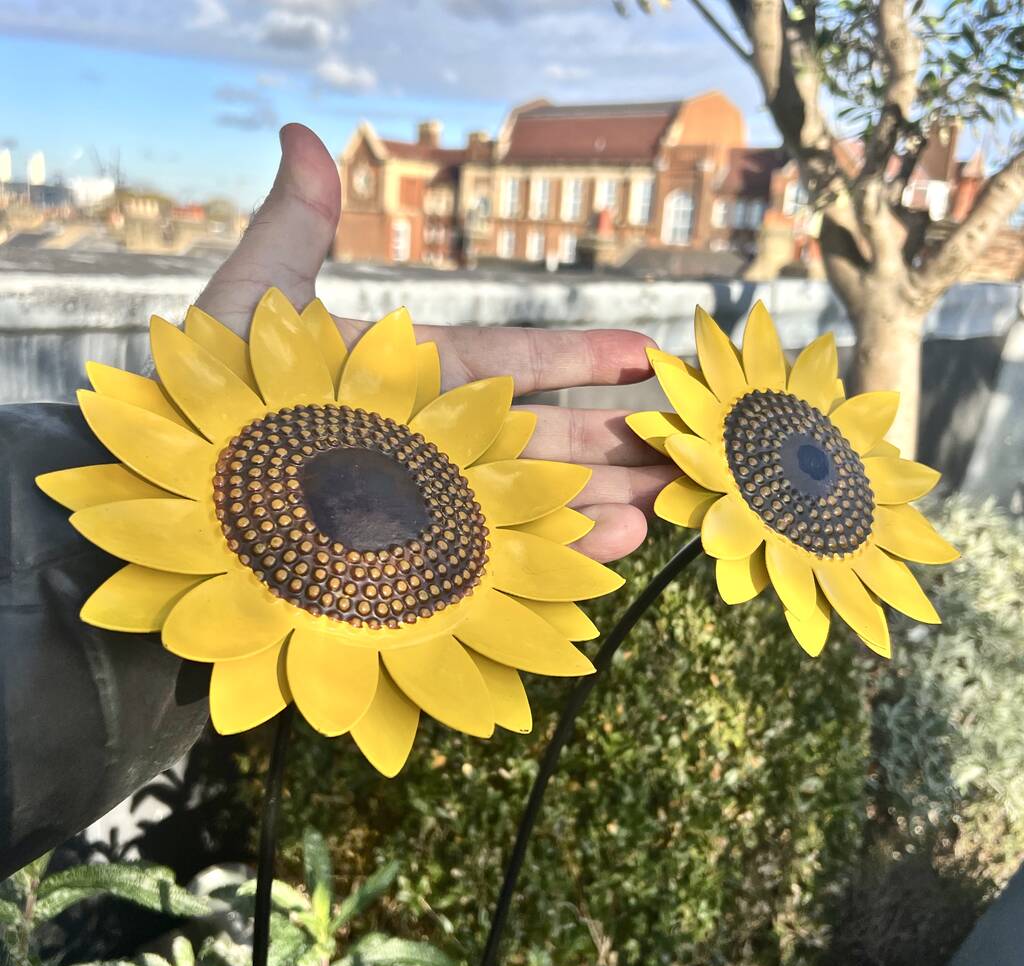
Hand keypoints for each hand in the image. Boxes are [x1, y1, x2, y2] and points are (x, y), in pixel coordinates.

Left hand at [196, 124, 673, 561]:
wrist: (172, 505)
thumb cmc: (204, 406)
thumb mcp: (251, 311)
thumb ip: (292, 234)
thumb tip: (305, 137)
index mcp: (412, 379)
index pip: (514, 362)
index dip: (580, 356)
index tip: (645, 354)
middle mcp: (433, 444)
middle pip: (543, 437)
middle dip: (614, 437)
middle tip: (681, 440)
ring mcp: (431, 507)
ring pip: (535, 498)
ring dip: (604, 496)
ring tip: (666, 494)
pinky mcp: (421, 564)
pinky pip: (503, 556)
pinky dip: (561, 549)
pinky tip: (615, 543)